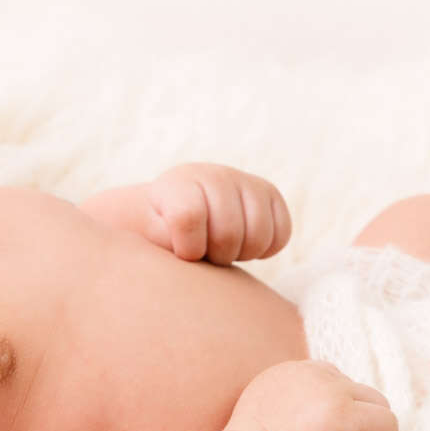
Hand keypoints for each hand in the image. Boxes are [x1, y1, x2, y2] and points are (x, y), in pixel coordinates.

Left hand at [145, 163, 291, 264]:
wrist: (177, 214)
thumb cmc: (159, 233)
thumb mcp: (147, 238)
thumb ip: (161, 243)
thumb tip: (185, 253)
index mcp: (180, 184)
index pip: (189, 218)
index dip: (188, 248)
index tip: (181, 252)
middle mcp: (216, 175)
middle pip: (229, 233)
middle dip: (216, 255)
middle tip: (204, 252)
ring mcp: (246, 183)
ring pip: (258, 236)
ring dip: (241, 253)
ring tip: (222, 248)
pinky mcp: (271, 196)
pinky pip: (281, 235)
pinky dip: (265, 250)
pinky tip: (244, 245)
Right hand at [225, 360, 397, 430]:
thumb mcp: (266, 420)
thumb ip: (295, 407)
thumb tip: (331, 420)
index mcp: (288, 373)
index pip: (335, 384)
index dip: (336, 418)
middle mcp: (312, 373)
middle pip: (360, 395)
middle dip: (354, 428)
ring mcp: (332, 394)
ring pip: (378, 408)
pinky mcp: (348, 418)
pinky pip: (388, 428)